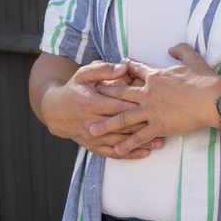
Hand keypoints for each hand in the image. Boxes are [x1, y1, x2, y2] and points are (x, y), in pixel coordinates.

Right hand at [42, 60, 157, 157]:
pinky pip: (112, 153)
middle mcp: (92, 123)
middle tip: (165, 126)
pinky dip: (129, 155)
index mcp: (92, 103)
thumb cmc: (74, 88)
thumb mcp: (85, 73)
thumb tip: (124, 66)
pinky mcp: (93, 146)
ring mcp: (93, 137)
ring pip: (120, 142)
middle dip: (144, 126)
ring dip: (141, 143)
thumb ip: (105, 70)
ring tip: (160, 142)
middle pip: (123, 126)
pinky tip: (144, 153)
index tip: (156, 104)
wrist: (55, 111)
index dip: (137, 106)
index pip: (119, 106)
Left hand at [87, 47, 220, 155]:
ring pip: (123, 119)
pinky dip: (127, 144)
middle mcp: (148, 93)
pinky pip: (139, 136)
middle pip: (121, 94)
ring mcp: (152, 111)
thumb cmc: (204, 80)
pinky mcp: (159, 126)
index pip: (136, 70)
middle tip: (89, 97)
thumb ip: (181, 50)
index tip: (117, 66)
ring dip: (106, 125)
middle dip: (104, 95)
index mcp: (156, 76)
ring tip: (91, 130)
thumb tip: (172, 47)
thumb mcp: (193, 59)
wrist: (213, 99)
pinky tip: (116, 149)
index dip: (126, 68)